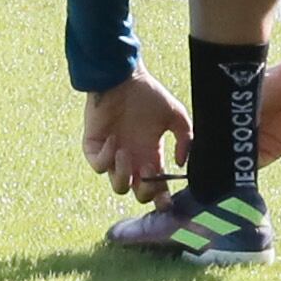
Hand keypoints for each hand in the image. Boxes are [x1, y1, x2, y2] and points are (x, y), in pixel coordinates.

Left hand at [84, 72, 191, 203]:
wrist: (124, 77)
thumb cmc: (148, 93)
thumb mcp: (175, 115)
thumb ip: (186, 138)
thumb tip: (181, 164)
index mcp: (150, 155)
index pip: (156, 187)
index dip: (161, 199)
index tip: (166, 204)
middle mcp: (132, 160)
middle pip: (137, 192)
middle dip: (145, 190)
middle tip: (149, 171)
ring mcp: (113, 155)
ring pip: (117, 185)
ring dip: (124, 175)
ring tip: (127, 154)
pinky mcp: (94, 147)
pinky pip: (98, 164)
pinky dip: (106, 157)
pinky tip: (114, 140)